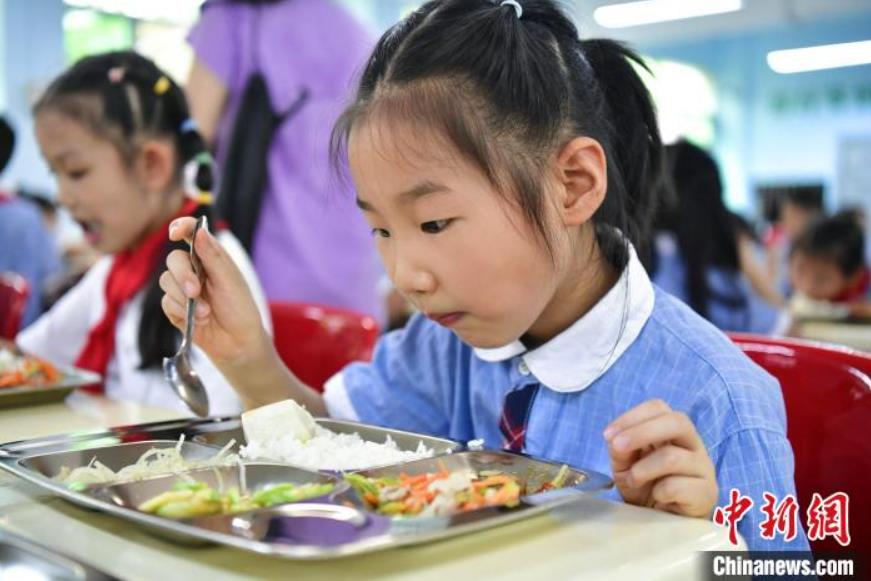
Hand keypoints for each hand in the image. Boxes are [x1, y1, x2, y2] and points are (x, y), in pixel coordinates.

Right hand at [159, 217, 268, 365]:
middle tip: (195, 291)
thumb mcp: (230, 281)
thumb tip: (199, 230)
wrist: (238, 343)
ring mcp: (182, 289)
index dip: (181, 227)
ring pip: (166, 281)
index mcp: (211, 257)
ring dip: (184, 297)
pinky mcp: (174, 308)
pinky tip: (198, 320)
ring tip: (205, 312)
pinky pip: (166, 302)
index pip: (191, 234)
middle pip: (174, 259)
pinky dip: (180, 311)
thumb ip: (212, 256)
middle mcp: (194, 270)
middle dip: (182, 275)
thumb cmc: (240, 309)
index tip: (175, 233)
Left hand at [604, 399, 717, 517]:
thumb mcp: (625, 467)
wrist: (665, 525)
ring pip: (672, 456)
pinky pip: (677, 486)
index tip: (608, 435)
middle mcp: (693, 444)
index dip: (632, 416)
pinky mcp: (706, 493)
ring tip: (634, 481)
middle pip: (677, 421)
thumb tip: (615, 439)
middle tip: (617, 446)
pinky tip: (657, 499)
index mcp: (673, 431)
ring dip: (643, 469)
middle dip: (641, 432)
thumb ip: (620, 450)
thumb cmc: (647, 489)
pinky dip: (658, 492)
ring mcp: (703, 468)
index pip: (658, 408)